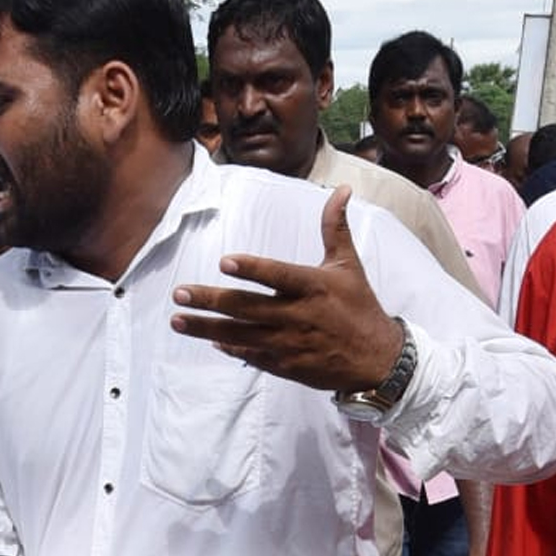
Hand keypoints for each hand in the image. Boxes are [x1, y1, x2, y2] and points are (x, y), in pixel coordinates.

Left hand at [170, 185, 403, 391]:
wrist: (378, 360)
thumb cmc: (359, 307)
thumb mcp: (348, 265)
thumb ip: (335, 228)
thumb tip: (340, 190)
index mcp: (313, 287)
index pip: (278, 276)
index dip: (252, 269)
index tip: (224, 262)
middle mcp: (298, 316)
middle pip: (247, 307)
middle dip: (210, 300)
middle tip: (180, 294)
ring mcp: (289, 344)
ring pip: (240, 335)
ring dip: (206, 328)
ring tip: (177, 320)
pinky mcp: (286, 365)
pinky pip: (251, 356)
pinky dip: (229, 348)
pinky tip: (209, 339)